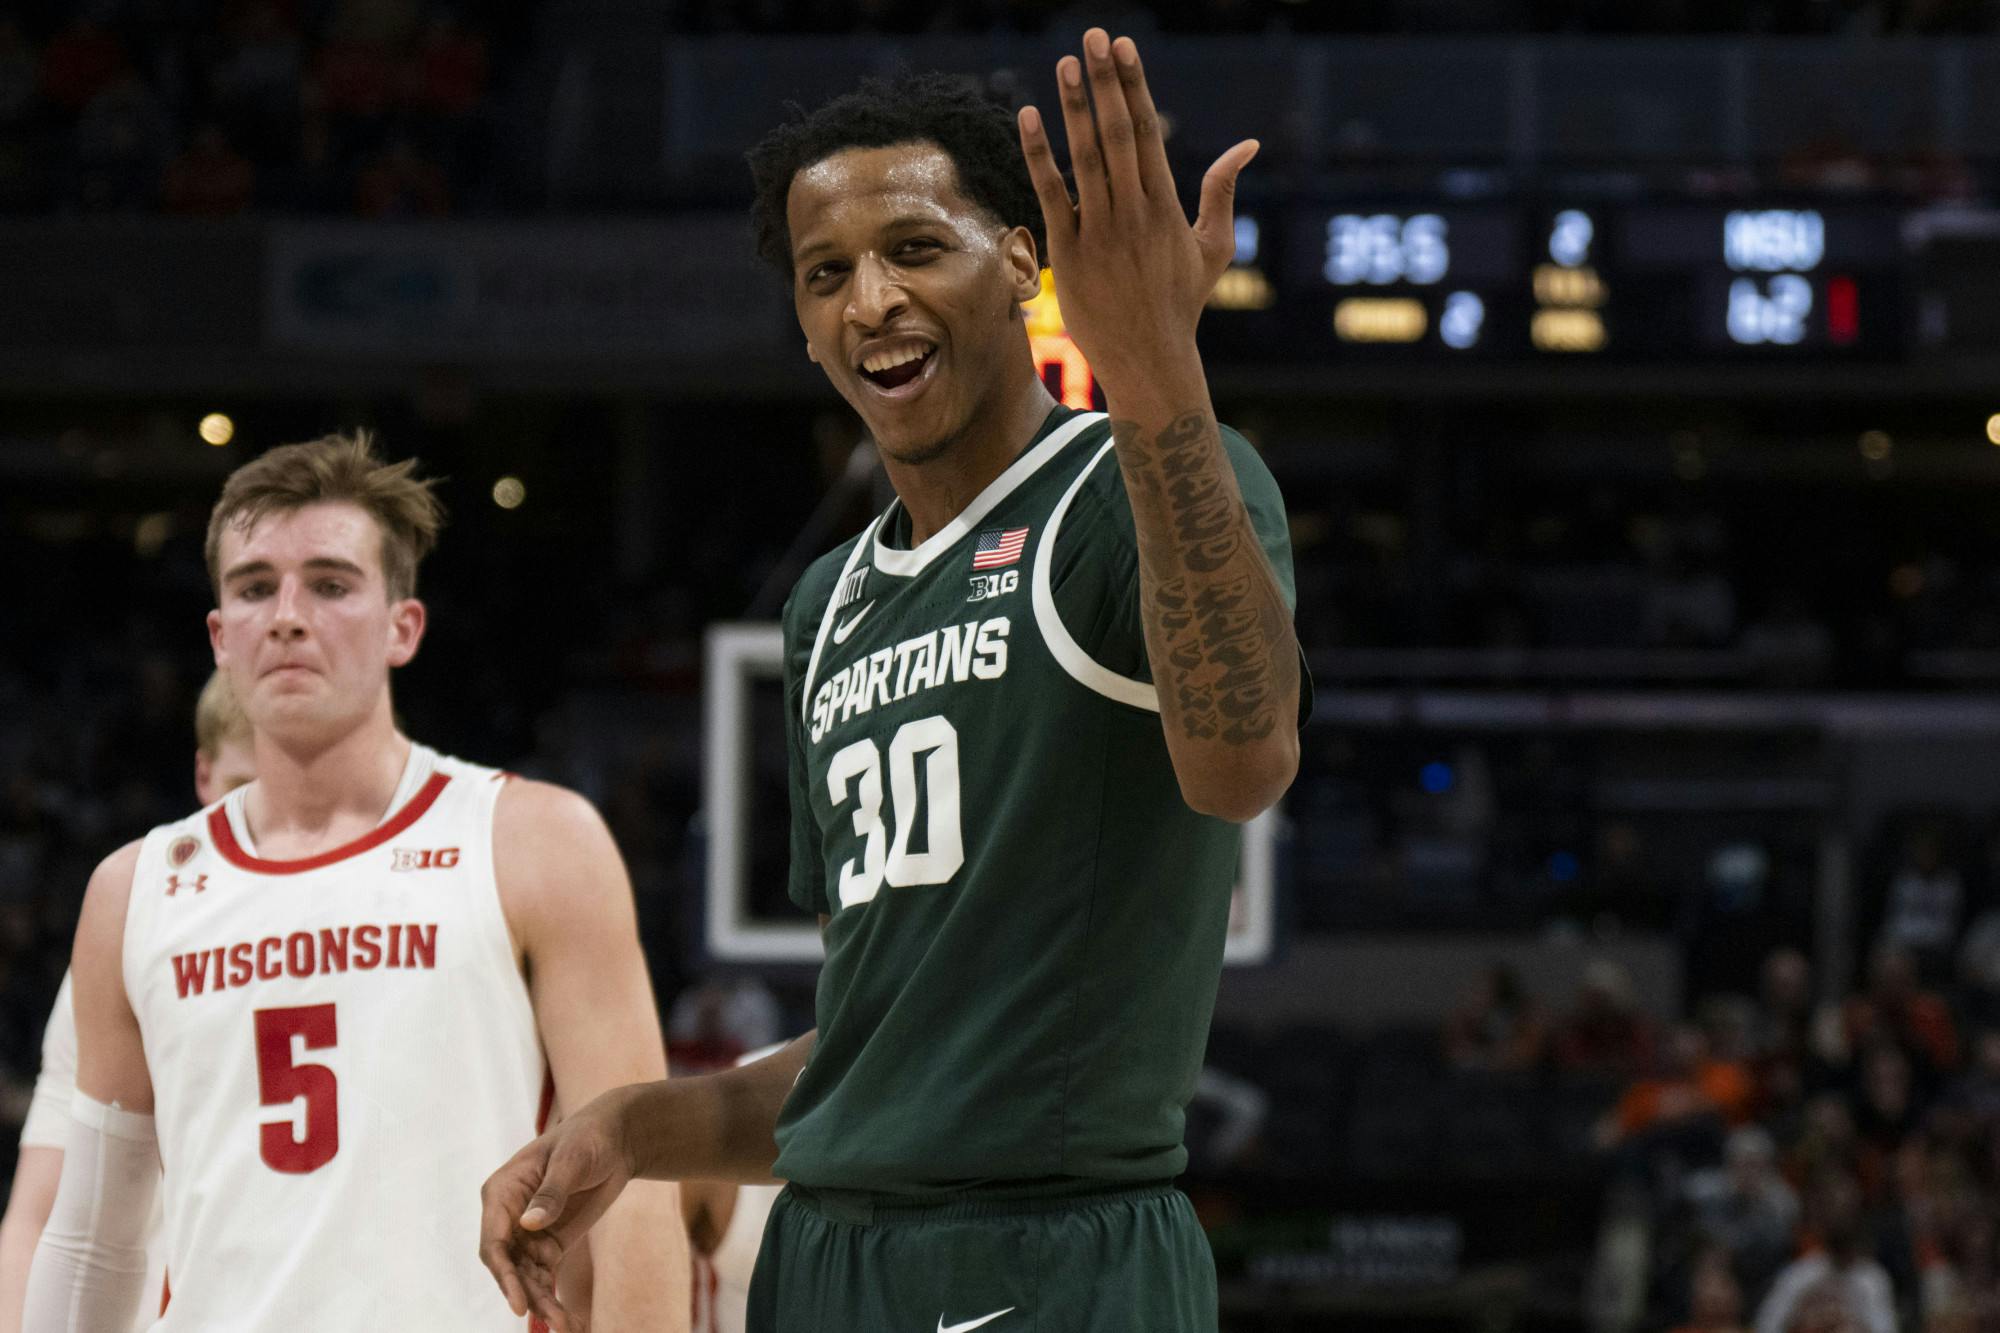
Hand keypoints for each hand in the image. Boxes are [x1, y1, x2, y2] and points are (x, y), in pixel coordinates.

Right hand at [478, 1088, 637, 1332]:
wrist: (616, 1139)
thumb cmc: (588, 1138)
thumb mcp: (571, 1160)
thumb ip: (551, 1192)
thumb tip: (528, 1224)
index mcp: (502, 1192)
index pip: (494, 1243)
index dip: (504, 1276)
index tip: (520, 1304)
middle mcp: (508, 1217)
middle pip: (509, 1268)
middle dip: (528, 1296)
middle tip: (553, 1322)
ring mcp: (527, 1234)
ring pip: (526, 1278)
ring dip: (543, 1303)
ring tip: (566, 1327)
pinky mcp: (548, 1244)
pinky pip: (545, 1277)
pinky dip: (553, 1299)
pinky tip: (568, 1322)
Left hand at [1017, 28, 1256, 385]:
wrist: (1150, 358)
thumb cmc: (1181, 302)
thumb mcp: (1214, 247)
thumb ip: (1223, 191)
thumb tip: (1248, 145)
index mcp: (1167, 205)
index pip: (1149, 131)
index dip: (1135, 86)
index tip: (1124, 49)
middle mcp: (1134, 212)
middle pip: (1118, 133)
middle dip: (1106, 82)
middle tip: (1094, 37)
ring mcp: (1100, 231)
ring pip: (1086, 157)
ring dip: (1074, 107)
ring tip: (1065, 63)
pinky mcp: (1069, 252)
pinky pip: (1052, 194)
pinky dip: (1040, 155)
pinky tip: (1028, 116)